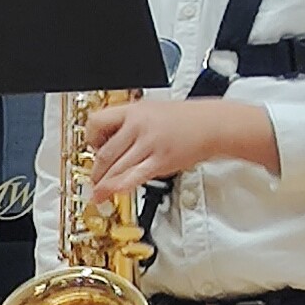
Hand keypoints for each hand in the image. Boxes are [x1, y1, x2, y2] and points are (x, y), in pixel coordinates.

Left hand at [80, 96, 279, 202]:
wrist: (213, 124)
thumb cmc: (187, 119)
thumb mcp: (153, 111)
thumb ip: (131, 124)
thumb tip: (112, 142)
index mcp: (134, 110)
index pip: (97, 123)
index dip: (90, 139)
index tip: (93, 148)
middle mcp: (138, 126)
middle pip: (104, 152)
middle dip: (96, 170)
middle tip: (94, 179)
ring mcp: (149, 144)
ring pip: (115, 167)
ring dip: (103, 183)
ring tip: (98, 192)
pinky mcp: (160, 161)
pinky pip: (133, 177)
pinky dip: (118, 187)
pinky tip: (109, 194)